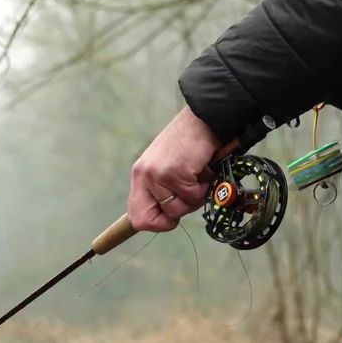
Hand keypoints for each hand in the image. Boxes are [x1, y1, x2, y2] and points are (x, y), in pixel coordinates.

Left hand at [128, 106, 222, 231]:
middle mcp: (144, 175)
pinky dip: (203, 186)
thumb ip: (162, 191)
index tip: (170, 220)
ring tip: (197, 175)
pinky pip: (193, 196)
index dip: (155, 223)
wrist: (205, 119)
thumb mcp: (167, 167)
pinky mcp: (175, 173)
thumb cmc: (191, 145)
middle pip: (151, 219)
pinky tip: (202, 168)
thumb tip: (167, 218)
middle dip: (175, 214)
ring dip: (194, 197)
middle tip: (188, 192)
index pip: (136, 216)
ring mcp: (158, 175)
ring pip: (177, 210)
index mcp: (140, 175)